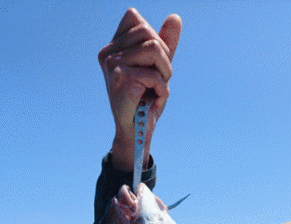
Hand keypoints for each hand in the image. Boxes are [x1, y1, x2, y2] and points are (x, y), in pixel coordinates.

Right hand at [98, 8, 181, 170]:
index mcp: (113, 47)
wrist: (136, 132)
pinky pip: (154, 74)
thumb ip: (166, 43)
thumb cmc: (145, 101)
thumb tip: (175, 17)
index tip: (152, 64)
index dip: (153, 38)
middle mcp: (108, 53)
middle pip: (148, 32)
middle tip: (157, 80)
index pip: (135, 19)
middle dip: (163, 57)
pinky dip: (162, 89)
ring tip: (156, 88)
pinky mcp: (121, 79)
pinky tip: (152, 101)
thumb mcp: (158, 68)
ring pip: (154, 48)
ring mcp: (112, 65)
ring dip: (164, 71)